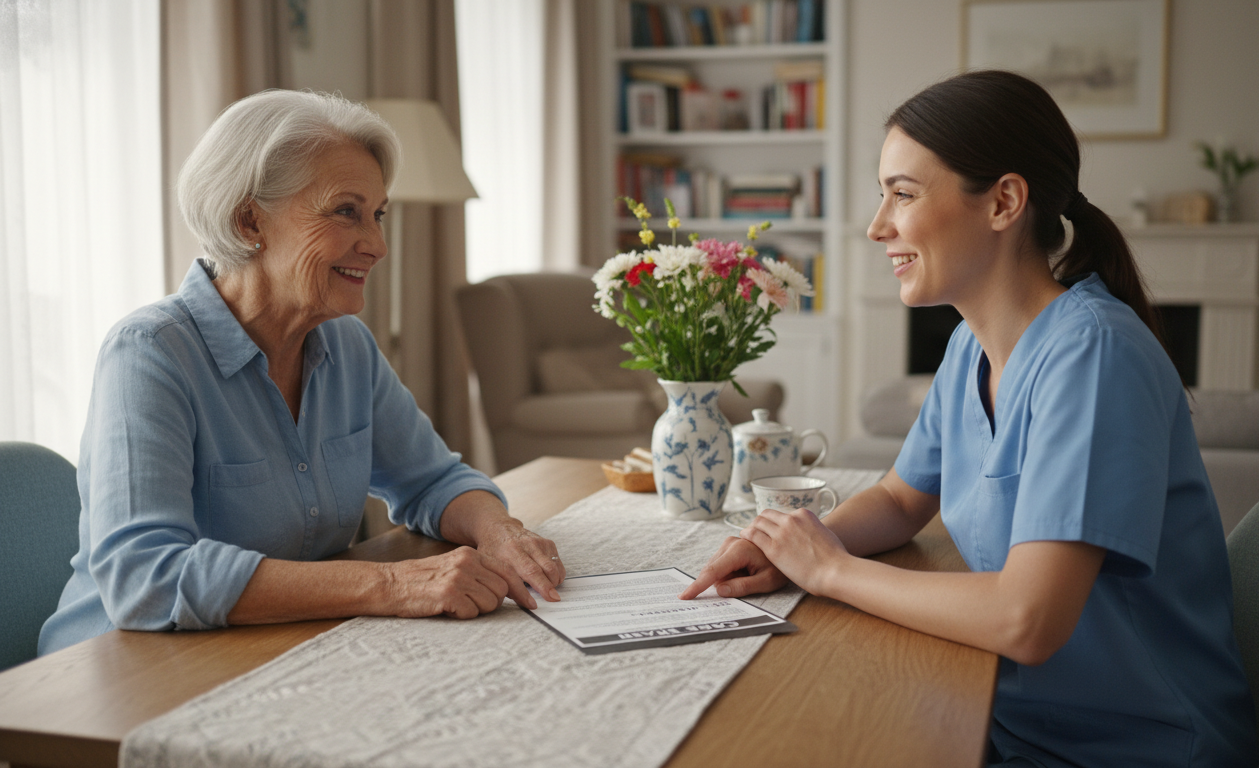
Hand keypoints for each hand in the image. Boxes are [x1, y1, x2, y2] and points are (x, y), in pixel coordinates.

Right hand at [385, 546, 515, 618]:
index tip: (531, 604)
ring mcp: (458, 577)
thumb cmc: (421, 581)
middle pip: (502, 590)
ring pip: (490, 603)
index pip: (507, 572)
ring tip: (455, 604)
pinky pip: (471, 613)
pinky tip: (446, 608)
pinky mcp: (449, 594)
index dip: (520, 591)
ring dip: (475, 610)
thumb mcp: (452, 566)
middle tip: (469, 603)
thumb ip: (477, 572)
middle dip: (491, 602)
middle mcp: (467, 562)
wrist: (389, 584)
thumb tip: (507, 588)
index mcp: (470, 554)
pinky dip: (461, 615)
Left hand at [474, 520, 564, 607]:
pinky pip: (557, 563)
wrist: (499, 529)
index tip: (540, 603)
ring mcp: (539, 543)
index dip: (537, 588)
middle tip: (553, 599)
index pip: (529, 572)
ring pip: (553, 567)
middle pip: (545, 570)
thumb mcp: (493, 567)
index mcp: (510, 552)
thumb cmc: (494, 552)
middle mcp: (527, 546)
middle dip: (550, 587)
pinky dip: (557, 574)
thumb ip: (506, 584)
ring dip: (554, 582)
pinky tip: (549, 579)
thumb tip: (526, 603)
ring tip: (548, 589)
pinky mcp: (548, 543)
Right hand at [679, 536, 787, 599]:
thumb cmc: (780, 568)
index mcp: (738, 550)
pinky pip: (721, 564)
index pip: (712, 572)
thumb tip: (719, 590)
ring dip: (726, 578)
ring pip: (716, 568)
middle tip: (747, 583)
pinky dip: (728, 572)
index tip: (684, 596)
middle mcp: (731, 542)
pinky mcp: (731, 544)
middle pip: (712, 571)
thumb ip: (742, 587)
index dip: (697, 586)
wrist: (790, 550)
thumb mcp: (766, 582)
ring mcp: (730, 542)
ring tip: (749, 575)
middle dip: (721, 583)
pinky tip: (745, 571)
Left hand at [738, 508, 848, 595]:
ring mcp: (781, 532)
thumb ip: (812, 531)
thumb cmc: (834, 559)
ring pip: (758, 523)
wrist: (835, 570)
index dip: (774, 522)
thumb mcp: (824, 534)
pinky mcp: (773, 548)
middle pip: (767, 515)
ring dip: (751, 527)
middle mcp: (791, 519)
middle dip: (760, 522)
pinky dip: (746, 535)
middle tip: (754, 530)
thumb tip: (808, 536)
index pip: (783, 514)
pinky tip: (743, 539)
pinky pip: (753, 536)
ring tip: (746, 534)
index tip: (770, 528)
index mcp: (804, 514)